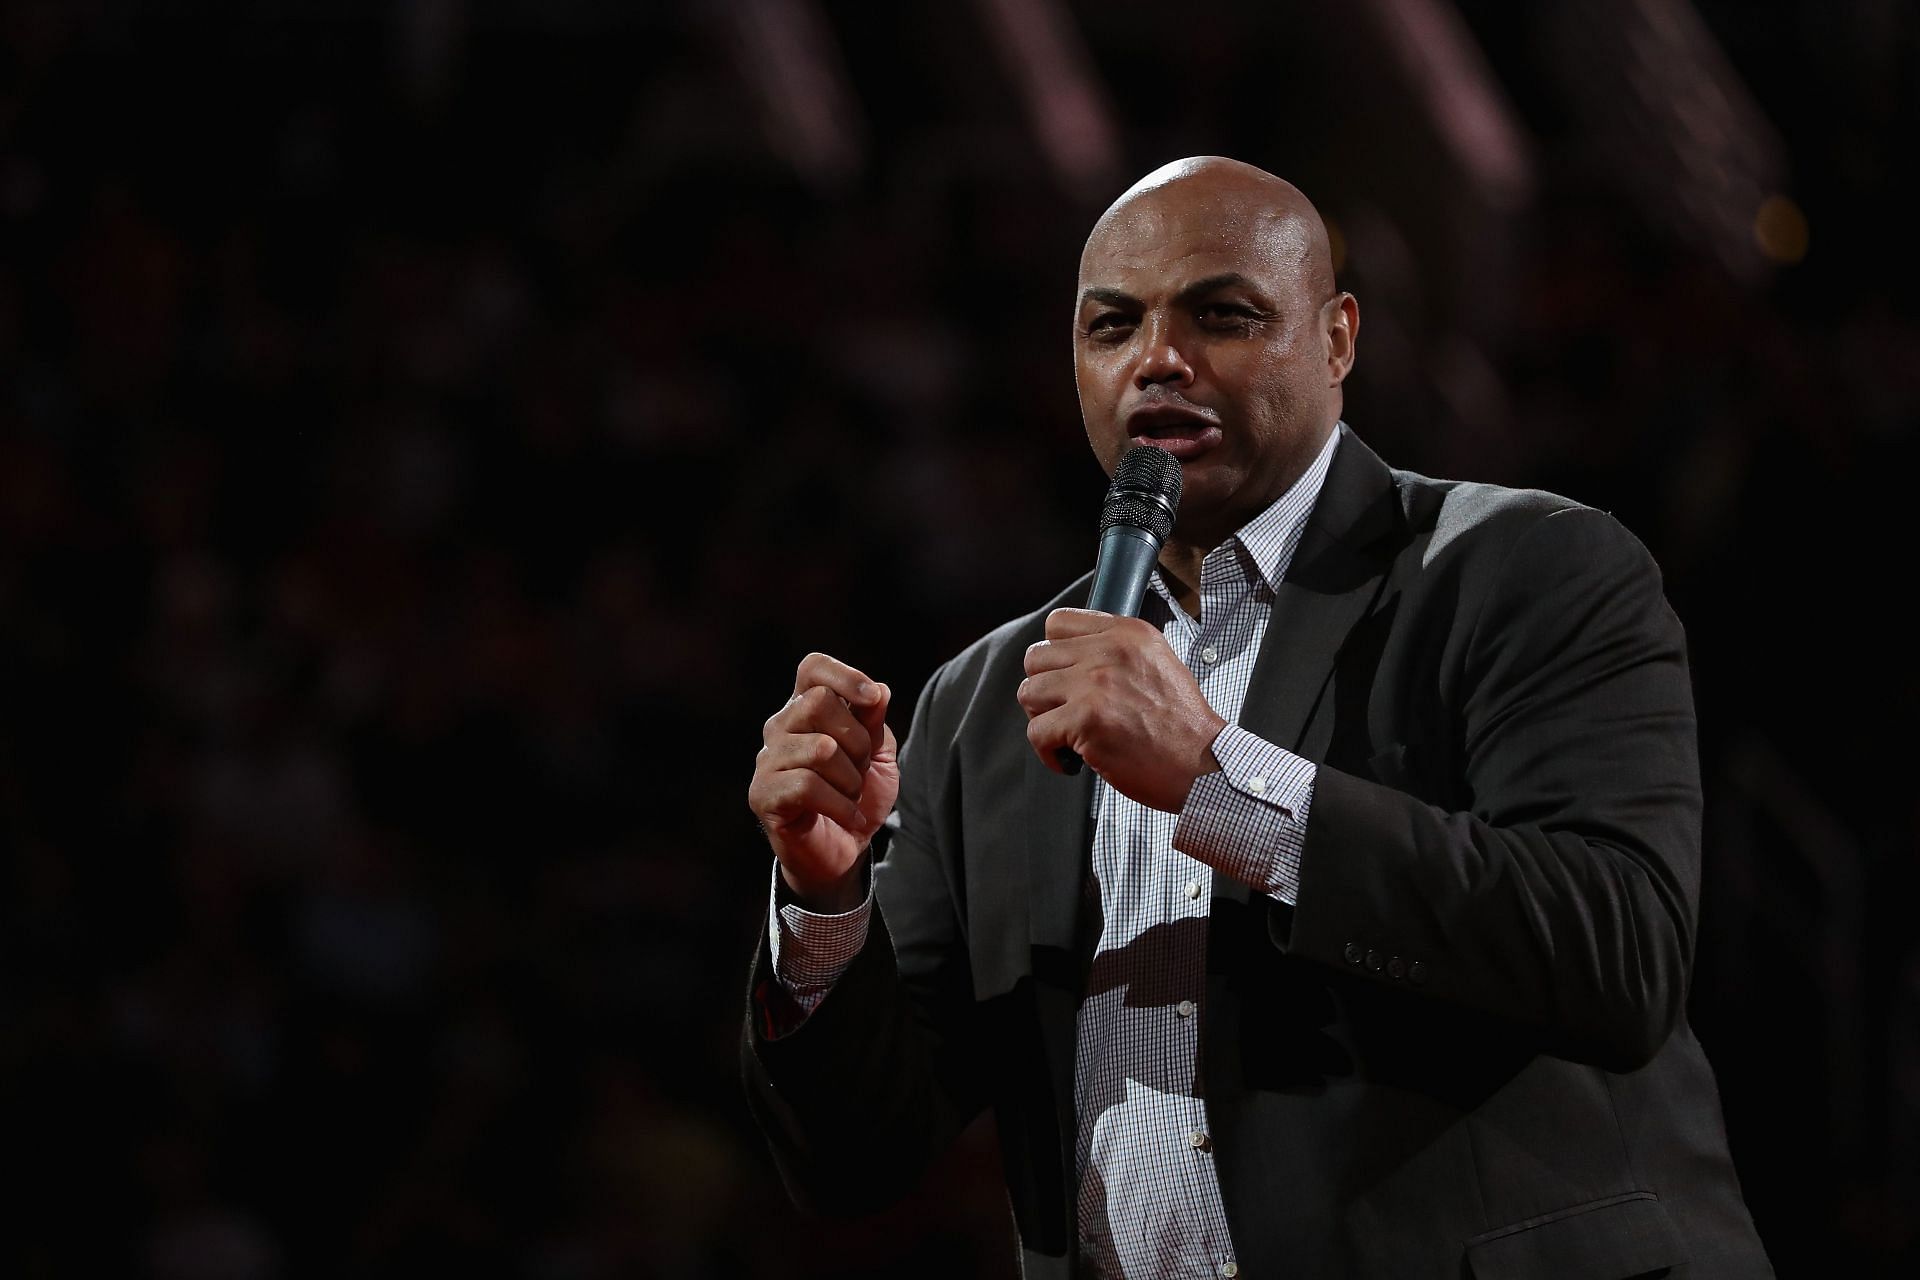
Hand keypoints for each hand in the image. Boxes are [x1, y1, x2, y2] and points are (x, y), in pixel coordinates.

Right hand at [749, 652, 898, 911]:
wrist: (845, 851)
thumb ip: (874, 722)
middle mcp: (780, 727)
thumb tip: (879, 690)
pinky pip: (807, 786)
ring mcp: (767, 760)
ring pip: (820, 748)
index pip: (813, 669)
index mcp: (806, 708)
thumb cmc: (856, 796)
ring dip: (851, 778)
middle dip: (857, 740)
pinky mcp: (762, 794)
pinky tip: (849, 816)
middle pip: (819, 704)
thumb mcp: (877, 755)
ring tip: (852, 796)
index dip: (844, 676)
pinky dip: (841, 804)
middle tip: (861, 770)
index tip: (873, 699)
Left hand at [1018, 609, 1224, 811]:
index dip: (1054, 655)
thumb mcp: (1158, 662)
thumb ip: (1115, 651)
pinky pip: (1036, 732)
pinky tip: (1071, 760)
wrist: (1203, 764)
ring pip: (1029, 693)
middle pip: (1036, 657)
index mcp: (1127, 634)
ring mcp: (1095, 685)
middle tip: (1064, 711)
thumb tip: (1070, 656)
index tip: (1064, 678)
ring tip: (1068, 735)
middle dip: (1044, 689)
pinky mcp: (1085, 720)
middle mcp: (1109, 652)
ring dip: (1042, 719)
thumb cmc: (1182, 725)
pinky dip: (1047, 752)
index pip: (1058, 623)